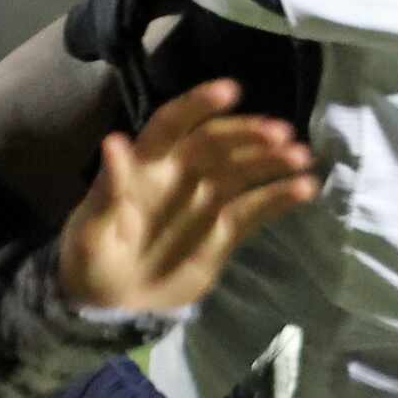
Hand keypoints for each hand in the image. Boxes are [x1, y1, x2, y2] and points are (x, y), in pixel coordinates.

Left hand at [59, 80, 317, 315]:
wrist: (111, 306)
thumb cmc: (91, 259)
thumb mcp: (90, 230)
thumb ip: (107, 189)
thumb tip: (113, 141)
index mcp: (145, 165)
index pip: (172, 124)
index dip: (199, 105)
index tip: (232, 91)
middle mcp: (180, 174)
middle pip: (218, 144)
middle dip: (249, 134)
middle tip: (280, 133)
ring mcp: (206, 200)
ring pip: (243, 170)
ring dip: (272, 160)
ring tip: (301, 157)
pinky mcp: (224, 230)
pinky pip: (256, 208)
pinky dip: (281, 196)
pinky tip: (306, 187)